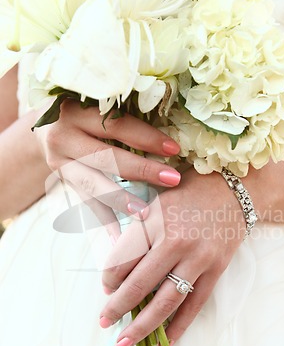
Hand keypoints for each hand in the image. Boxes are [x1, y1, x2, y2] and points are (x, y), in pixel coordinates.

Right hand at [35, 100, 180, 219]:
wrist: (47, 128)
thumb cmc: (86, 114)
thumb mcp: (97, 106)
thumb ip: (125, 117)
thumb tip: (169, 139)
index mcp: (76, 111)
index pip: (116, 125)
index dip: (146, 137)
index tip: (174, 149)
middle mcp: (63, 136)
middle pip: (106, 157)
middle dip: (142, 170)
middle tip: (172, 180)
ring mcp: (59, 162)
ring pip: (93, 184)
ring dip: (122, 200)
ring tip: (147, 214)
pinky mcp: (63, 182)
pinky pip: (86, 203)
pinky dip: (104, 220)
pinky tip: (119, 238)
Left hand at [99, 167, 245, 345]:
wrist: (235, 190)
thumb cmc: (189, 191)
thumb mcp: (157, 201)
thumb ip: (137, 229)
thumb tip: (117, 266)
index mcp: (156, 220)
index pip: (123, 258)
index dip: (109, 277)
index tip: (106, 286)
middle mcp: (176, 242)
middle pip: (139, 284)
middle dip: (117, 307)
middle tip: (104, 322)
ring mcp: (199, 258)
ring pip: (166, 301)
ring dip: (142, 325)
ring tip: (124, 343)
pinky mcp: (216, 270)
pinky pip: (195, 304)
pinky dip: (180, 326)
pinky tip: (165, 342)